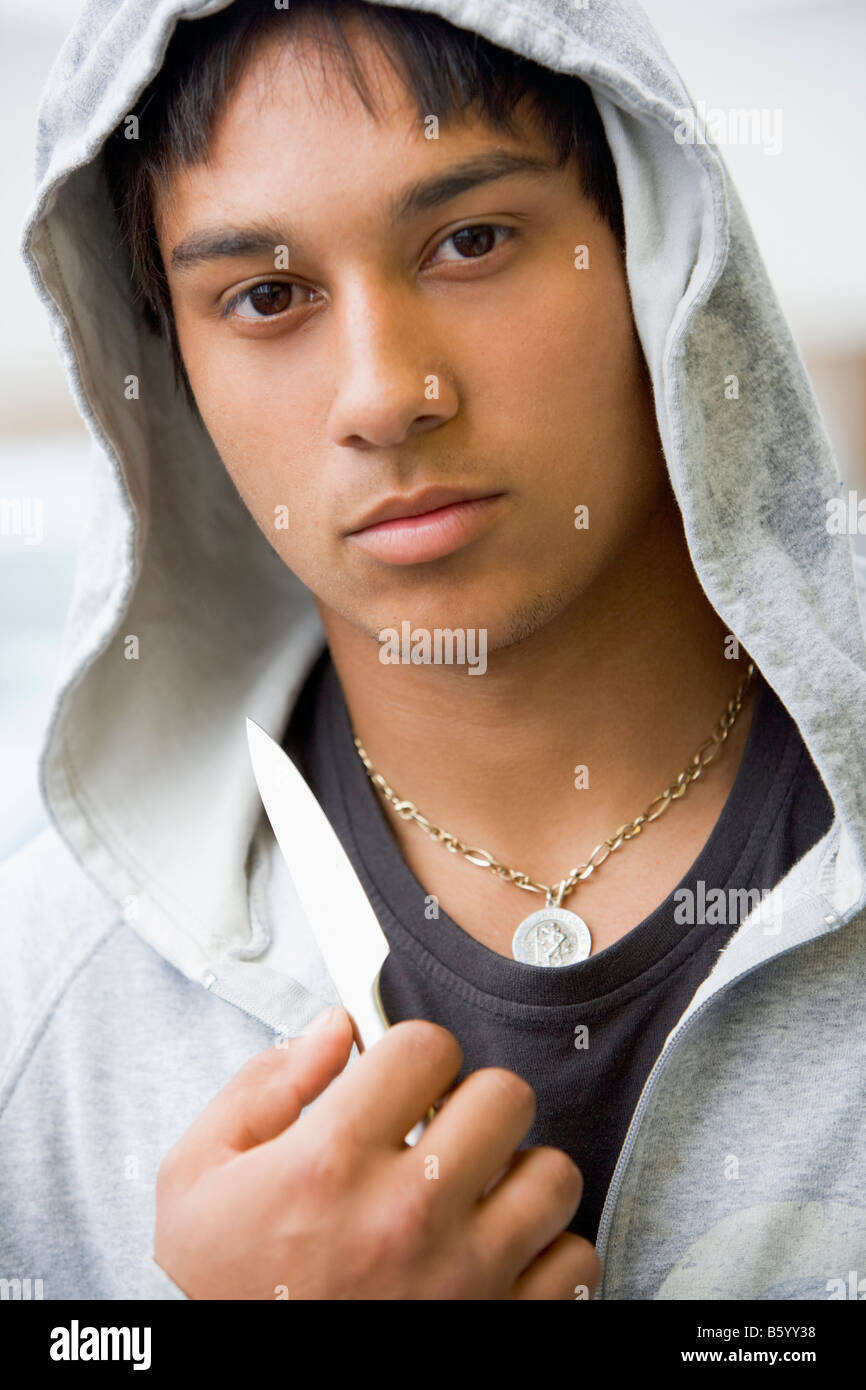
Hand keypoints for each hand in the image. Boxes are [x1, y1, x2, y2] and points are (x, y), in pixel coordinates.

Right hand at [153, 1006, 601, 1298]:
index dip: (410, 1052)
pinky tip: (496, 1254)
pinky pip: (574, 1261)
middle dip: (472, 1101)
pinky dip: (544, 1255)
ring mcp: (463, 1280)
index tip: (399, 1080)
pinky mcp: (502, 1329)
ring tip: (474, 1194)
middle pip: (505, 1096)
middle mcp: (406, 1216)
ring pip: (552, 1175)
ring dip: (517, 1175)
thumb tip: (336, 1028)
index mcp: (329, 1163)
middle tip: (442, 1129)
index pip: (424, 1045)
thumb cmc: (223, 1287)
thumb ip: (264, 1086)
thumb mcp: (197, 1176)